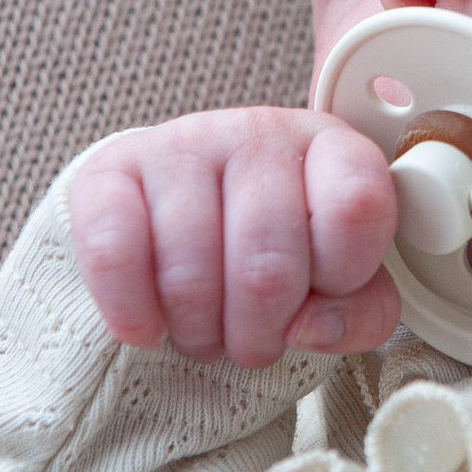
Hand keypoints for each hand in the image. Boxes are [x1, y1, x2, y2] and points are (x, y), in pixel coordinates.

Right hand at [69, 109, 399, 366]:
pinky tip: (148, 325)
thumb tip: (314, 326)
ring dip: (199, 333)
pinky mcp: (109, 171)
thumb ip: (361, 311)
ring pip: (191, 276)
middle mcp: (258, 132)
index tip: (323, 292)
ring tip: (205, 329)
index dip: (343, 277)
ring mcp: (181, 144)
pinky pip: (112, 254)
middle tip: (252, 339)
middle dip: (259, 334)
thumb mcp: (343, 281)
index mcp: (330, 147)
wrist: (182, 219)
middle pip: (266, 267)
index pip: (357, 207)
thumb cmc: (278, 253)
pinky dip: (132, 312)